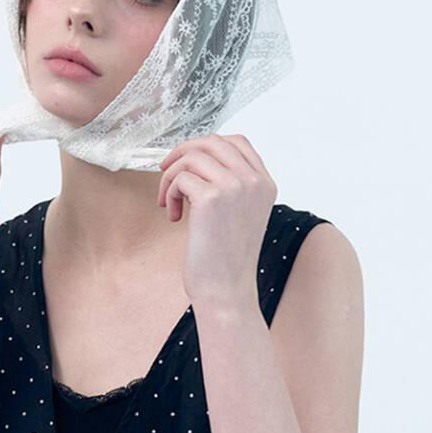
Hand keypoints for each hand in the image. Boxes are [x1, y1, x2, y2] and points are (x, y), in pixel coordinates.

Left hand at [157, 134, 277, 307]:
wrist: (225, 290)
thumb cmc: (226, 260)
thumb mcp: (239, 215)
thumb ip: (230, 186)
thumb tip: (196, 160)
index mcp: (264, 184)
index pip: (237, 142)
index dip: (207, 146)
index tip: (187, 161)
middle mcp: (253, 181)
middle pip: (212, 142)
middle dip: (182, 153)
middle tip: (167, 172)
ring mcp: (234, 187)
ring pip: (191, 158)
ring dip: (171, 177)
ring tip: (169, 202)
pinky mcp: (211, 198)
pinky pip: (179, 178)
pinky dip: (169, 194)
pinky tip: (174, 217)